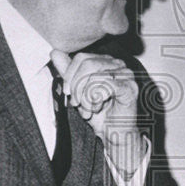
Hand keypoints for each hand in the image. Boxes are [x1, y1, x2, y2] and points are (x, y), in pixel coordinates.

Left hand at [50, 50, 146, 173]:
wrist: (113, 133)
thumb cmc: (99, 114)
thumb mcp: (77, 91)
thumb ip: (68, 72)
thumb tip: (55, 52)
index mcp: (105, 62)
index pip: (82, 57)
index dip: (70, 75)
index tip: (67, 93)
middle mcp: (117, 64)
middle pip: (87, 63)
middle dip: (76, 86)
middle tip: (76, 103)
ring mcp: (126, 74)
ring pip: (94, 75)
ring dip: (86, 97)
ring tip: (89, 109)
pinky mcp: (130, 87)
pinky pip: (106, 85)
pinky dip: (96, 99)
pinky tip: (98, 108)